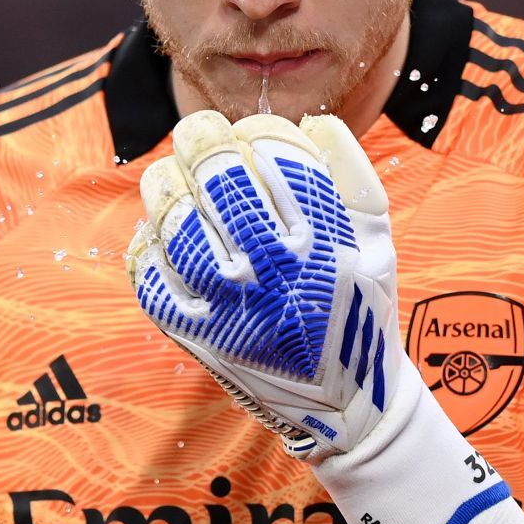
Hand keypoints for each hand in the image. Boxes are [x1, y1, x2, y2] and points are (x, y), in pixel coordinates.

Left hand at [124, 109, 406, 458]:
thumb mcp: (376, 235)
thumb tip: (311, 121)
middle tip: (198, 133)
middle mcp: (272, 270)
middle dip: (201, 139)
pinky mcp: (192, 333)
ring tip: (172, 171)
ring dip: (166, 181)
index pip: (272, 154)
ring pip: (174, 217)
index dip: (254, 129)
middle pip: (217, 176)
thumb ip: (351, 171)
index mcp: (321, 240)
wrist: (345, 403)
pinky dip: (147, 240)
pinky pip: (149, 272)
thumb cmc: (359, 306)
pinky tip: (159, 227)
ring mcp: (226, 304)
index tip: (251, 131)